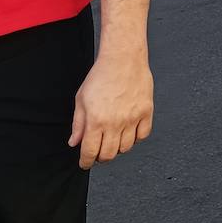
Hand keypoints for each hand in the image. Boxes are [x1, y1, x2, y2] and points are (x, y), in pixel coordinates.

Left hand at [69, 49, 153, 169]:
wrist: (123, 59)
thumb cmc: (101, 75)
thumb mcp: (81, 99)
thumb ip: (78, 124)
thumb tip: (75, 142)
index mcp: (96, 120)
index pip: (90, 152)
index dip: (86, 162)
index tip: (85, 163)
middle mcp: (115, 122)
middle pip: (109, 154)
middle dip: (101, 158)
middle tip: (98, 153)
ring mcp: (133, 118)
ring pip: (126, 147)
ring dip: (118, 149)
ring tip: (113, 141)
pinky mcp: (146, 111)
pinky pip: (143, 135)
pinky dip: (135, 138)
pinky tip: (129, 132)